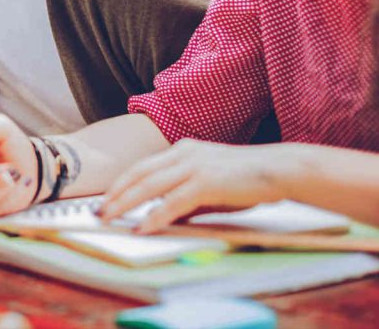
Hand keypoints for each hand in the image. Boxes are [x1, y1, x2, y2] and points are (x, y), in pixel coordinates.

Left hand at [99, 139, 294, 232]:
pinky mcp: (206, 181)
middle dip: (115, 194)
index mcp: (183, 150)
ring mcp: (194, 165)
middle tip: (98, 211)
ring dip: (126, 204)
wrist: (281, 170)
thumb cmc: (249, 180)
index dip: (121, 183)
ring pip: (149, 185)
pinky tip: (143, 227)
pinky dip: (155, 215)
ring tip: (110, 218)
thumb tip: (164, 217)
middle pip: (139, 174)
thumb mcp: (210, 188)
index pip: (143, 167)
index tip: (106, 199)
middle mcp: (184, 153)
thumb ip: (186, 199)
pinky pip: (173, 201)